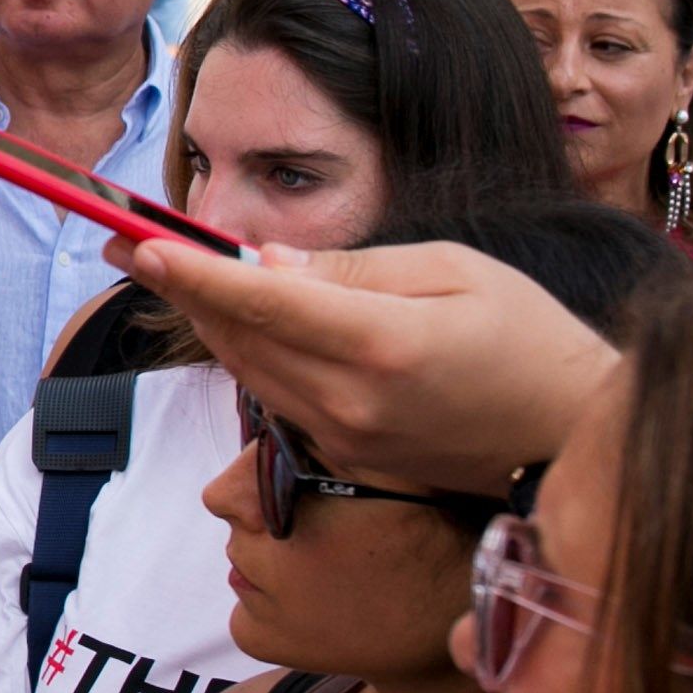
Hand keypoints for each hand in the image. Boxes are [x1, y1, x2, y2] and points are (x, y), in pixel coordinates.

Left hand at [106, 233, 620, 490]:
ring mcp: (345, 437)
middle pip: (240, 337)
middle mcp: (352, 400)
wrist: (570, 434)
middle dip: (177, 285)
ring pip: (247, 369)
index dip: (195, 272)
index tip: (141, 241)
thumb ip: (355, 268)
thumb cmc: (528, 335)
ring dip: (203, 318)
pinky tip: (229, 314)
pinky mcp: (345, 456)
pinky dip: (245, 351)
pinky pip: (275, 395)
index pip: (266, 303)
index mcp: (383, 345)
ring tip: (159, 266)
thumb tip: (266, 259)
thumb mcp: (454, 269)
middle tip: (122, 236)